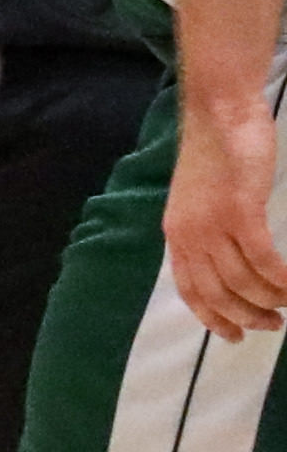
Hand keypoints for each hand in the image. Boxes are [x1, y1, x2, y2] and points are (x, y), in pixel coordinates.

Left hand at [167, 100, 286, 340]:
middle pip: (217, 293)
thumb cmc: (216, 156)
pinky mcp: (240, 211)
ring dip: (271, 299)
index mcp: (176, 236)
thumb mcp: (199, 202)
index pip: (190, 291)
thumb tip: (227, 266)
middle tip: (275, 325)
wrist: (220, 114)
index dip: (213, 318)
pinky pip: (264, 259)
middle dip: (247, 316)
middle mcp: (189, 235)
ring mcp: (213, 224)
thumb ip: (206, 234)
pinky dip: (283, 278)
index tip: (235, 337)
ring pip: (243, 280)